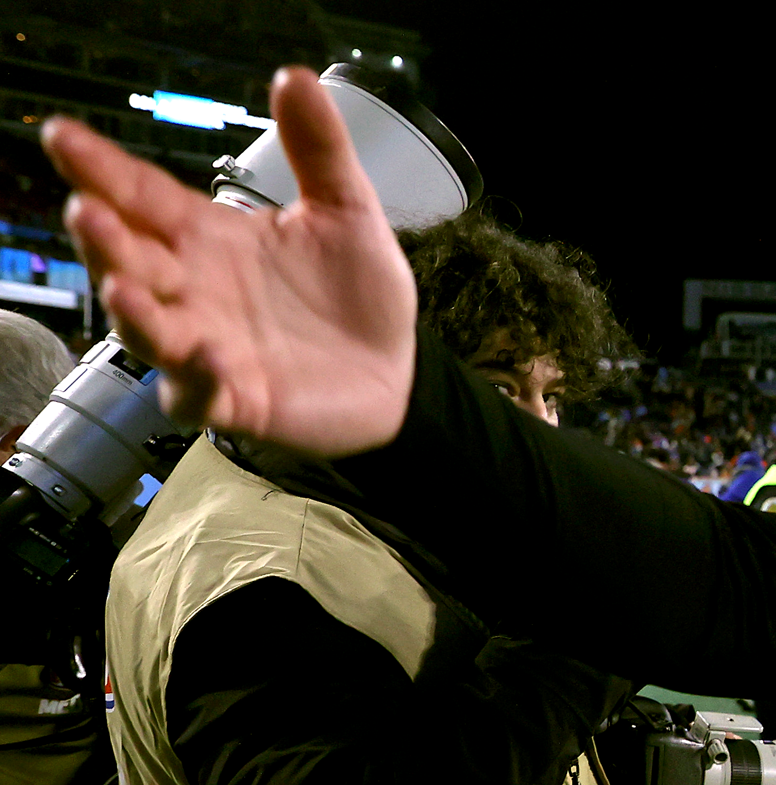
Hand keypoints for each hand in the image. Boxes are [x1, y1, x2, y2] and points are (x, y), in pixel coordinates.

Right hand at [44, 67, 415, 457]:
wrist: (397, 371)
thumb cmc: (355, 294)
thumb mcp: (346, 210)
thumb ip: (318, 149)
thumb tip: (294, 76)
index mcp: (208, 238)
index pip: (143, 196)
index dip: (101, 168)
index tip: (62, 136)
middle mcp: (194, 291)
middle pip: (129, 260)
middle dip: (103, 238)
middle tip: (86, 208)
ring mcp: (208, 348)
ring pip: (148, 330)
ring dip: (132, 308)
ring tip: (122, 283)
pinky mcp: (237, 400)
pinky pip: (200, 395)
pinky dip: (197, 379)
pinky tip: (205, 356)